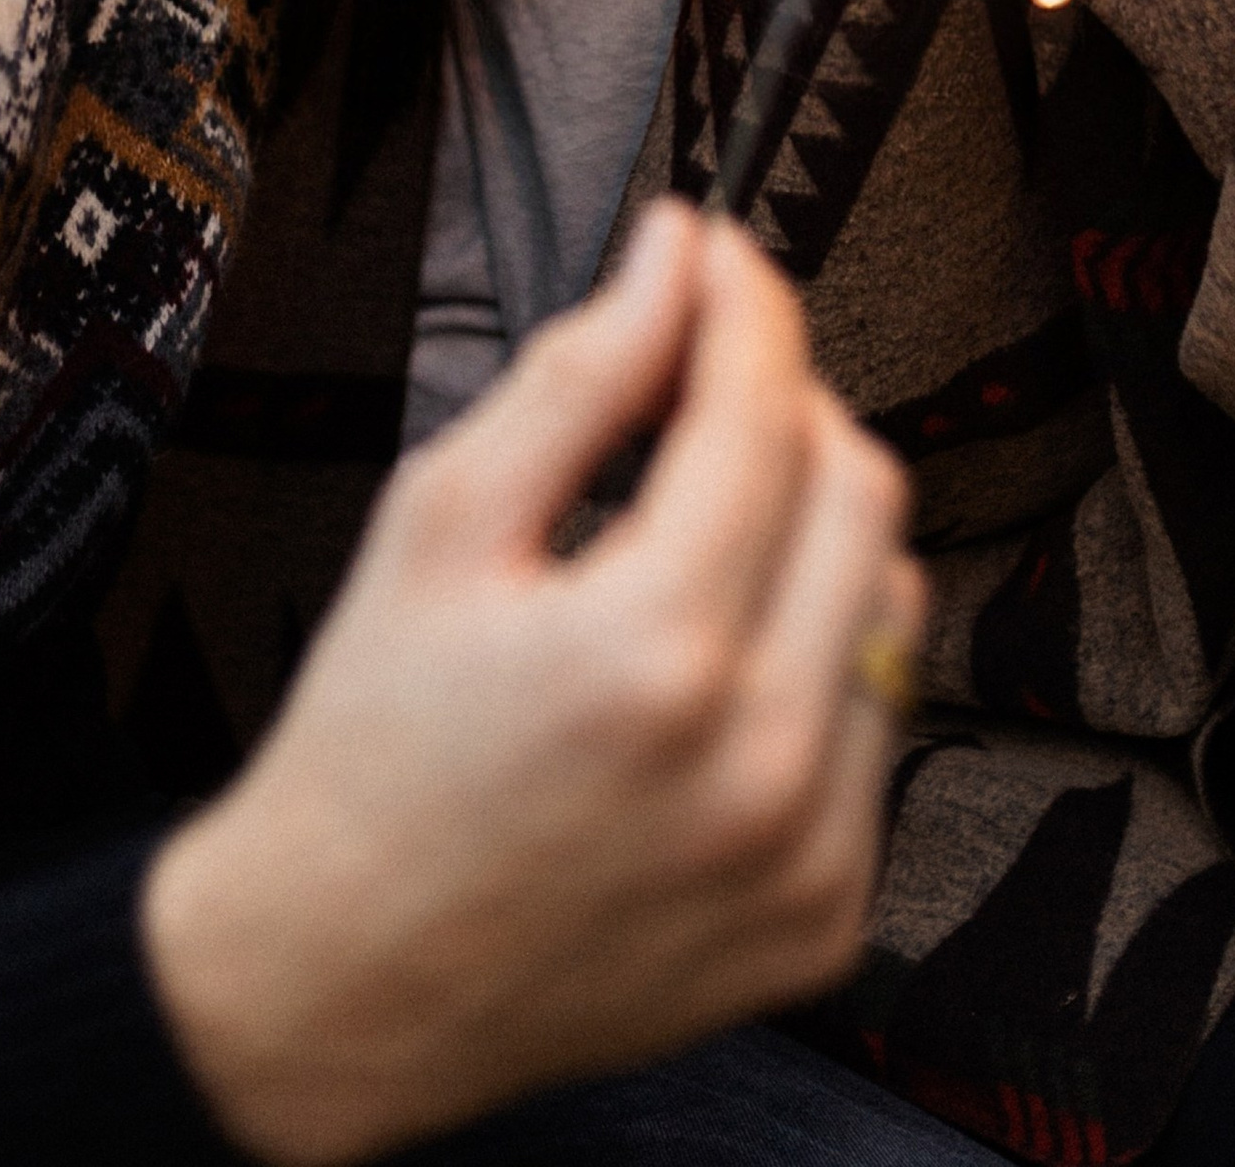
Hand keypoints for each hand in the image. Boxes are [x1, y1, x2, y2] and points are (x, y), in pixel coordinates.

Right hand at [141, 200, 921, 1163]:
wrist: (341, 983)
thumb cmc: (371, 745)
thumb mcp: (439, 524)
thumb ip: (578, 376)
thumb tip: (676, 254)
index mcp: (652, 651)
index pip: (766, 412)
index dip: (748, 302)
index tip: (718, 252)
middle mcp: (756, 763)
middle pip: (863, 492)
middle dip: (788, 404)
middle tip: (696, 389)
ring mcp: (805, 856)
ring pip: (893, 606)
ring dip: (813, 535)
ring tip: (694, 537)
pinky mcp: (824, 918)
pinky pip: (875, 728)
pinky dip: (813, 665)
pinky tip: (707, 670)